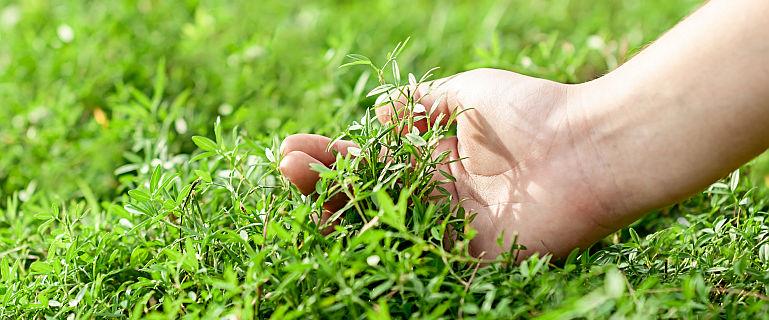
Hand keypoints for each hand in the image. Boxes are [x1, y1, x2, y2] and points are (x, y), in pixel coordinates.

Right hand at [280, 68, 622, 259]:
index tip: (296, 144)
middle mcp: (440, 195)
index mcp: (440, 159)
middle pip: (371, 193)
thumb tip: (379, 111)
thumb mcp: (470, 92)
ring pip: (384, 223)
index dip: (335, 155)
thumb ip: (423, 102)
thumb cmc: (533, 112)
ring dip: (338, 206)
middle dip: (325, 180)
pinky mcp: (472, 257)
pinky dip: (377, 249)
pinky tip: (333, 231)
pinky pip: (419, 257)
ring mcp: (453, 228)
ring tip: (295, 182)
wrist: (587, 148)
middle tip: (284, 165)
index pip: (375, 160)